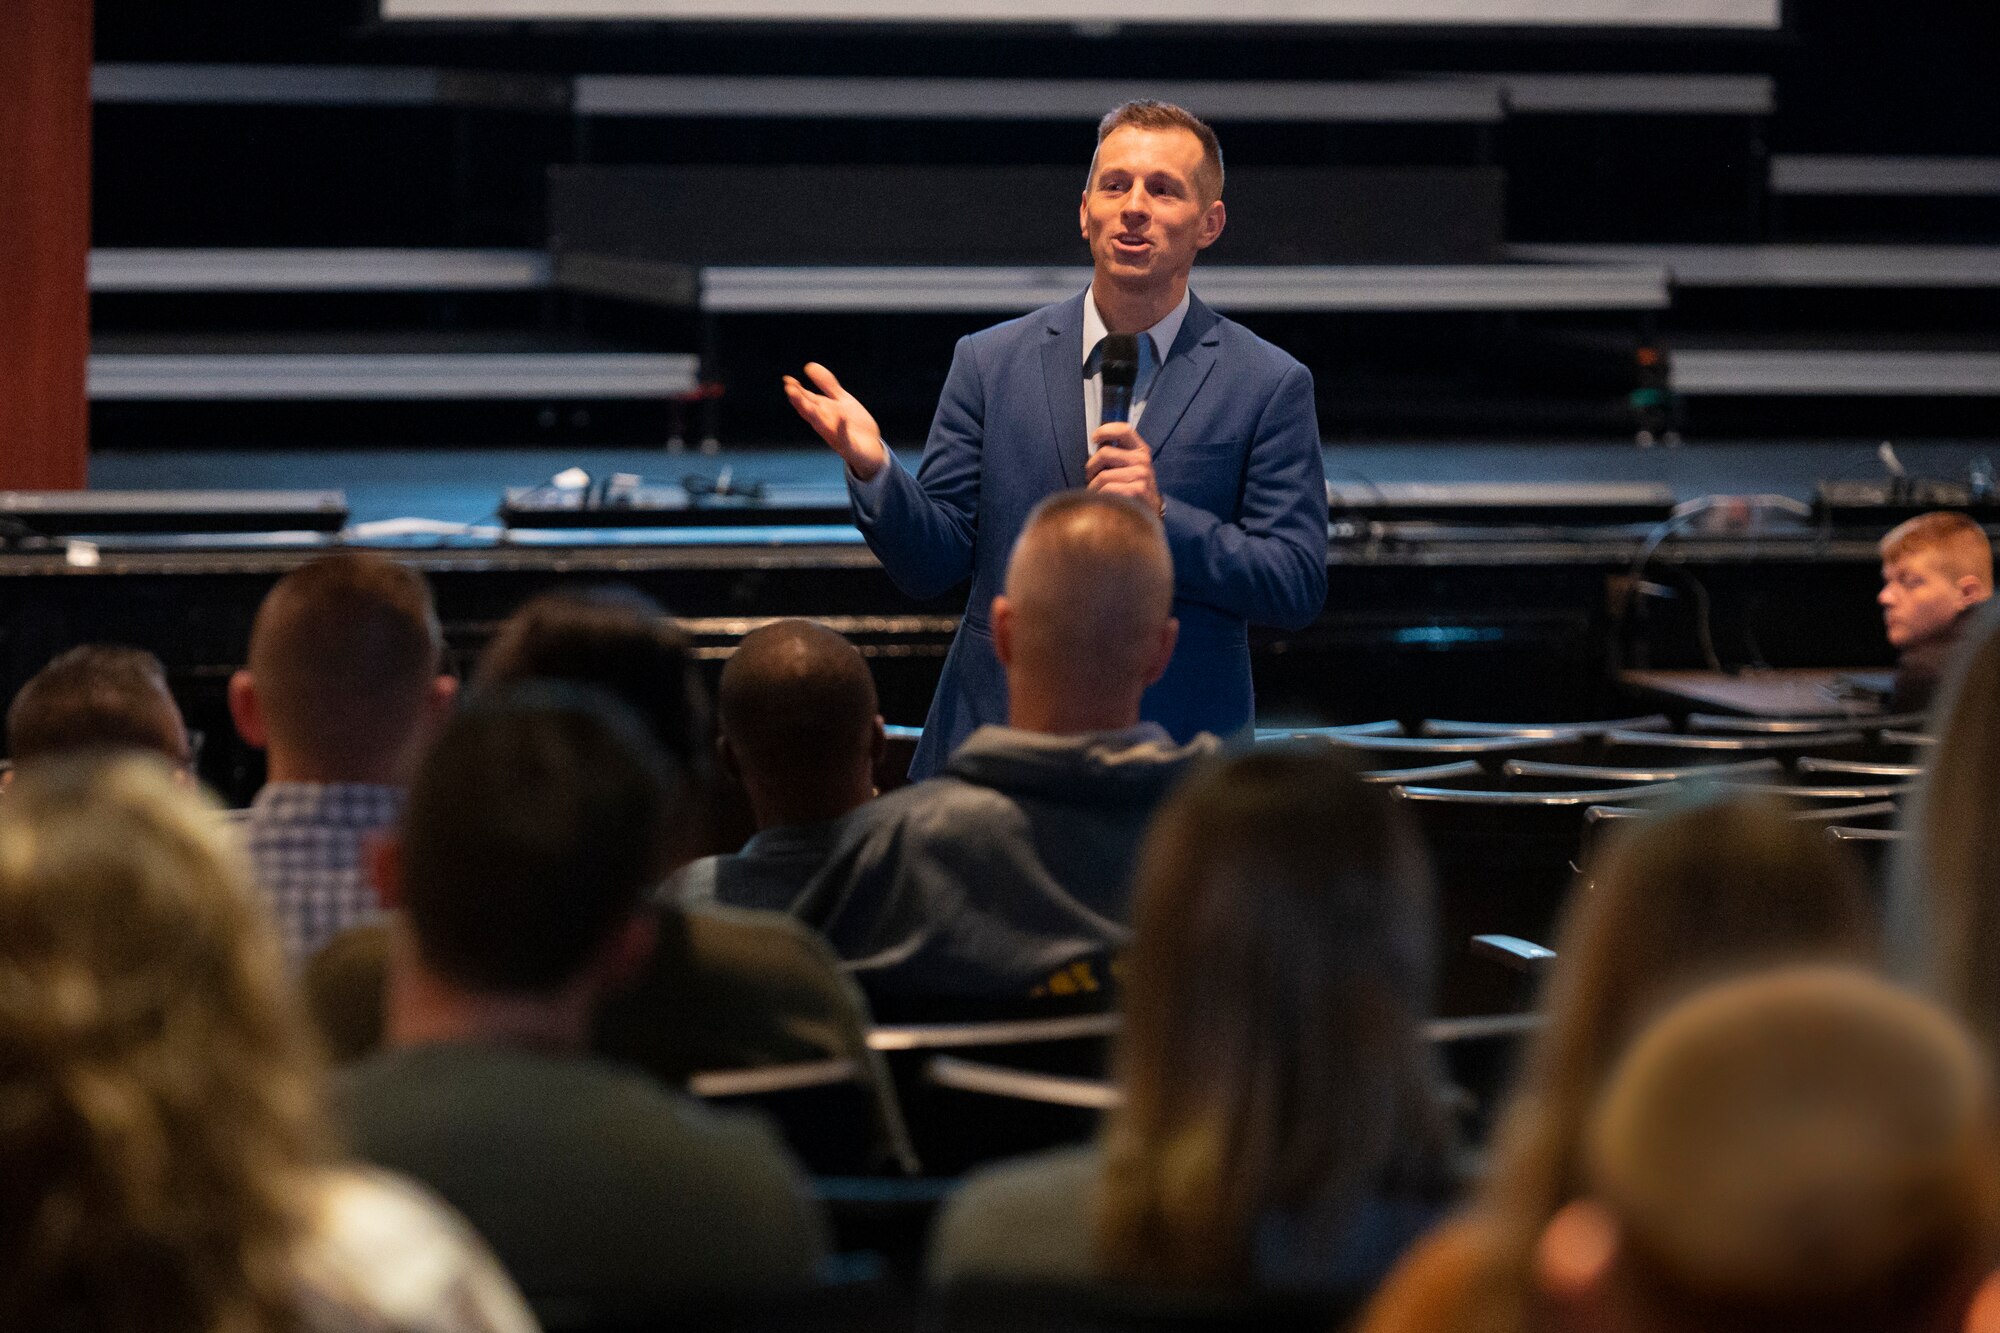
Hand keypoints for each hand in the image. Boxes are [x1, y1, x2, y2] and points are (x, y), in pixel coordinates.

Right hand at [783, 362, 887, 480]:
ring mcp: (836, 435)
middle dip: (800, 402)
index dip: (797, 391)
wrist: (871, 449)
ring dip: (814, 416)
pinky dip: (842, 428)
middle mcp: (825, 424)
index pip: (806, 400)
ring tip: (807, 405)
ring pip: (822, 426)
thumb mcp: (840, 400)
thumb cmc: (853, 425)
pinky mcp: (849, 446)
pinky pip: (845, 437)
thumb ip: (827, 384)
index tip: (788, 380)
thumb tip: (809, 366)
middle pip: (810, 412)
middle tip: (789, 389)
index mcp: (823, 412)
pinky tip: (842, 417)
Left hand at [1085, 422, 1161, 513]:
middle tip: (1091, 477)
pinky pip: (1106, 490)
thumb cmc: (1132, 489)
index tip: (1095, 438)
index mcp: (1140, 450)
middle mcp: (1142, 460)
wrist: (1148, 514)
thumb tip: (1097, 443)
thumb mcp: (1129, 467)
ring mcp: (1141, 476)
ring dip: (1094, 486)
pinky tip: (1104, 500)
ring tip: (1098, 492)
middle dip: (1091, 466)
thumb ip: (1116, 453)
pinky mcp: (1136, 491)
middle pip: (1104, 453)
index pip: (1123, 430)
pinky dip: (1100, 496)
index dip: (1105, 430)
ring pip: (1102, 475)